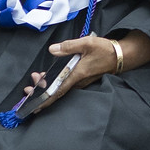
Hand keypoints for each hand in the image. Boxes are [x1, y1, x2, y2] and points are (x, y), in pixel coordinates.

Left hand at [18, 31, 149, 116]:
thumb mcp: (87, 43)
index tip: (33, 106)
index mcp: (77, 74)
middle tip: (28, 87)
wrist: (121, 55)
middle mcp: (78, 81)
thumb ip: (69, 46)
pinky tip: (50, 76)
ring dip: (47, 86)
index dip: (45, 99)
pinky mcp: (83, 78)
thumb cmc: (105, 50)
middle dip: (41, 91)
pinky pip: (66, 83)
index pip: (58, 90)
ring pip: (61, 87)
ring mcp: (81, 81)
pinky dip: (56, 82)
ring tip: (36, 79)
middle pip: (56, 91)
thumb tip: (52, 50)